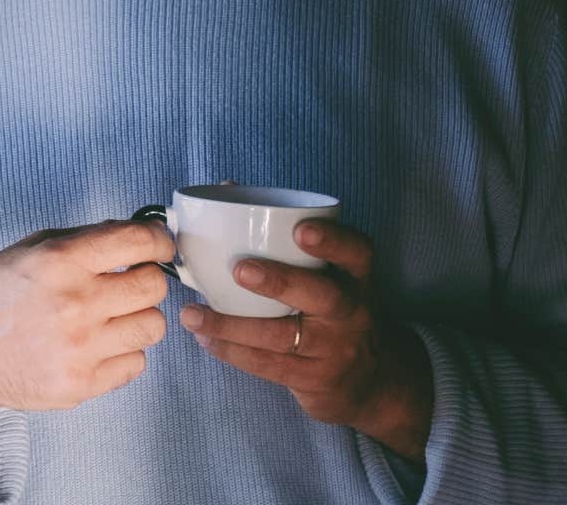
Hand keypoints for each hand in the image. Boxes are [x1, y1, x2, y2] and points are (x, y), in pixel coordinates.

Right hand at [0, 220, 173, 468]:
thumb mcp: (29, 249)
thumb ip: (83, 240)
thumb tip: (138, 235)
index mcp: (60, 261)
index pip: (139, 242)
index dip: (158, 241)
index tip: (158, 246)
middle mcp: (75, 303)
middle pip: (154, 286)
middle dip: (147, 279)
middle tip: (128, 283)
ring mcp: (80, 348)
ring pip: (153, 326)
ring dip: (137, 318)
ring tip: (111, 317)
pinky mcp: (82, 384)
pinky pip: (136, 363)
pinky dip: (123, 353)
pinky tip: (97, 345)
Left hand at [178, 219, 433, 462]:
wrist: (372, 378)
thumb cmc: (333, 308)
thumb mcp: (333, 275)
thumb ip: (290, 238)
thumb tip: (227, 187)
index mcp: (357, 277)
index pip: (357, 252)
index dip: (332, 240)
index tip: (300, 229)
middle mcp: (351, 311)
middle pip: (324, 296)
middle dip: (281, 281)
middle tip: (239, 269)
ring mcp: (333, 348)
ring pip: (282, 336)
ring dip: (232, 325)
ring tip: (193, 313)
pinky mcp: (312, 378)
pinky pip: (267, 365)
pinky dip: (231, 350)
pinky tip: (204, 338)